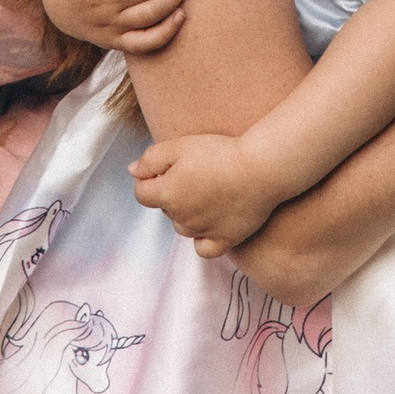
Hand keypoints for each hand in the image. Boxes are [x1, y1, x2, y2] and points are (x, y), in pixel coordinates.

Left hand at [130, 128, 272, 250]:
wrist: (261, 168)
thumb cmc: (220, 153)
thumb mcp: (179, 145)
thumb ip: (151, 159)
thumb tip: (133, 171)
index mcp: (167, 195)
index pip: (141, 193)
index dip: (150, 178)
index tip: (167, 167)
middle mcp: (181, 218)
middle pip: (165, 208)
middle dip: (172, 192)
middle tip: (196, 173)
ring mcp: (203, 232)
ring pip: (183, 227)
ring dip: (187, 212)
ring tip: (209, 191)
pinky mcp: (225, 240)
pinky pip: (203, 248)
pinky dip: (202, 237)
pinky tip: (211, 220)